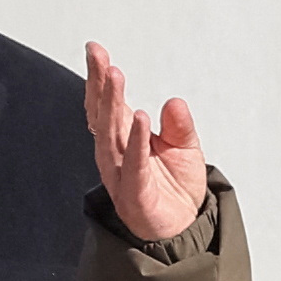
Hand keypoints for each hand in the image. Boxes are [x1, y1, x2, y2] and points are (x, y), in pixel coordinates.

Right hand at [82, 43, 212, 242]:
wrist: (182, 229)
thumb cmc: (176, 189)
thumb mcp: (185, 148)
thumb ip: (179, 125)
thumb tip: (174, 102)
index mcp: (124, 139)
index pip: (106, 105)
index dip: (99, 79)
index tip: (95, 51)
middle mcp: (116, 154)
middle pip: (103, 114)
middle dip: (99, 84)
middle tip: (99, 56)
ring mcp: (121, 173)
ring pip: (112, 134)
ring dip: (113, 104)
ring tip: (114, 76)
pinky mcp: (135, 192)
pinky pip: (134, 162)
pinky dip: (137, 140)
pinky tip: (140, 117)